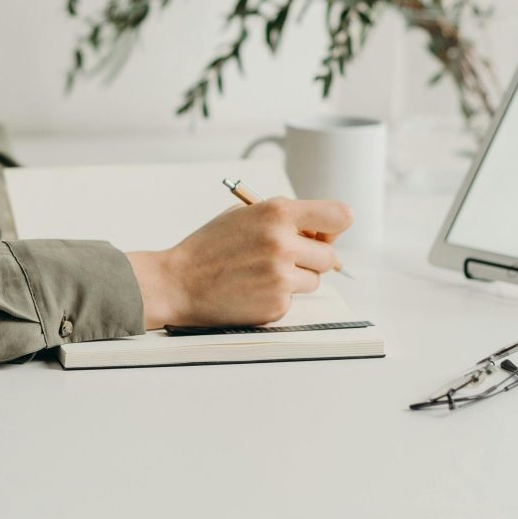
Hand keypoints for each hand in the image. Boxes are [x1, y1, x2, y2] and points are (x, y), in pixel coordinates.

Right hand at [127, 198, 353, 328]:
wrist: (177, 282)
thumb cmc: (212, 246)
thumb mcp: (246, 214)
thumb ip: (286, 218)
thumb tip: (325, 234)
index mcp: (278, 213)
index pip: (340, 216)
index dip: (335, 227)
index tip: (322, 233)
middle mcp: (283, 244)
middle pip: (331, 256)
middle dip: (314, 258)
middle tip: (286, 258)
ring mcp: (281, 277)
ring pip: (315, 280)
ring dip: (297, 278)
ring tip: (261, 273)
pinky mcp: (277, 305)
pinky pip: (294, 299)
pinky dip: (278, 296)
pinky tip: (251, 290)